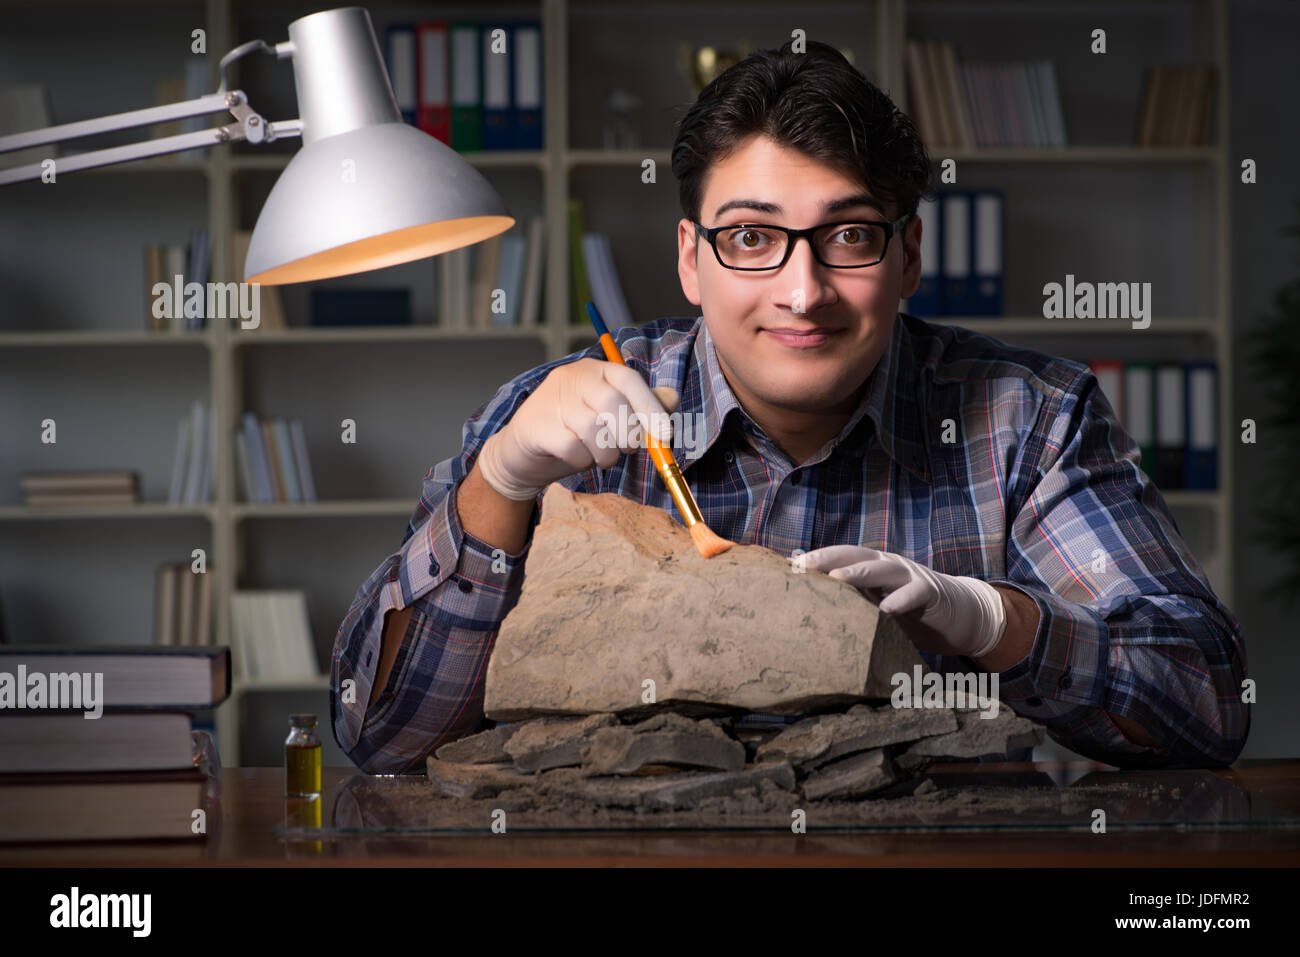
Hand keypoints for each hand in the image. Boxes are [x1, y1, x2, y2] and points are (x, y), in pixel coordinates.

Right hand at [476, 357, 679, 500]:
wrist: (521, 452)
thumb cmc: (572, 432)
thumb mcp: (610, 418)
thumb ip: (641, 407)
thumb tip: (672, 399)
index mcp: (595, 370)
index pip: (628, 379)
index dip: (650, 406)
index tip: (664, 434)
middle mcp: (572, 378)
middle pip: (612, 403)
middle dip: (628, 434)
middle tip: (627, 450)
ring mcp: (552, 400)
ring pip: (593, 428)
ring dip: (606, 453)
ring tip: (602, 457)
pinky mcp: (537, 425)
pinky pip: (572, 446)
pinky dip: (582, 460)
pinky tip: (578, 458)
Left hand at [798, 544, 1005, 658]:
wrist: (958, 614)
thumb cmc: (907, 610)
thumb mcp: (875, 602)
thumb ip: (850, 600)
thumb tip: (809, 609)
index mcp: (870, 565)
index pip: (838, 557)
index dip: (815, 559)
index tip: (787, 566)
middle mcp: (887, 564)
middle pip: (854, 556)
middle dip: (827, 559)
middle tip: (802, 566)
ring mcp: (909, 575)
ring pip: (881, 569)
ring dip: (858, 574)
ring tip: (835, 580)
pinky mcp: (930, 592)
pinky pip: (913, 594)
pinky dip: (900, 600)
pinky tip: (885, 610)